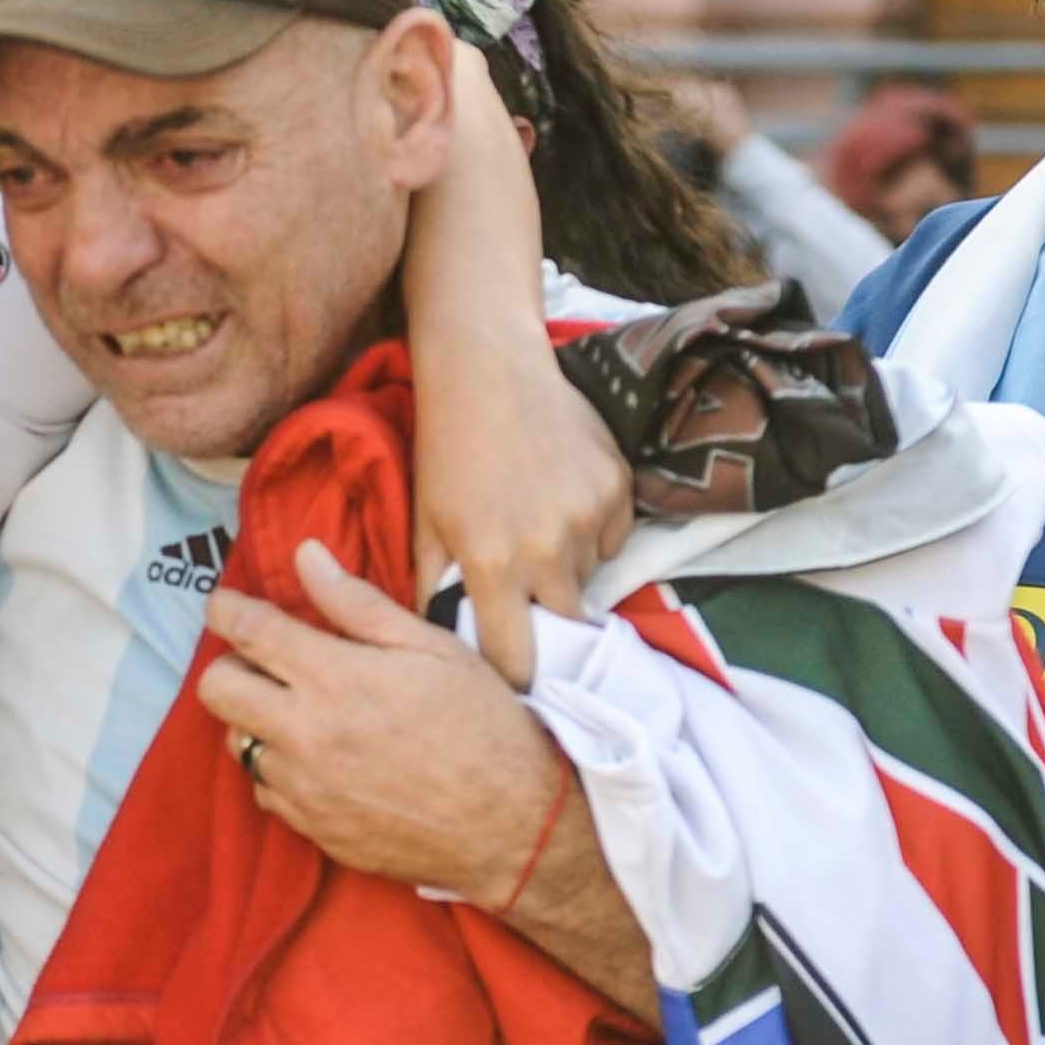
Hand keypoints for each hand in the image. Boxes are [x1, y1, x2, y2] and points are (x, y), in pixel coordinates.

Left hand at [199, 540, 570, 894]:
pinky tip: (324, 761)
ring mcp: (304, 788)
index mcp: (334, 678)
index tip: (226, 605)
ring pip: (238, 743)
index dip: (226, 609)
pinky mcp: (313, 830)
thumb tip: (306, 557)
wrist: (512, 825)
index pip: (247, 631)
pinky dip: (283, 771)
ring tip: (304, 713)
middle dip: (231, 666)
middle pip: (217, 690)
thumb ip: (358, 604)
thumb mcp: (431, 648)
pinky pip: (267, 791)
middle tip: (266, 662)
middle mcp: (305, 735)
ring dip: (258, 721)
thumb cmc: (484, 726)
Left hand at [416, 339, 627, 690]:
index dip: (515, 673)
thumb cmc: (446, 450)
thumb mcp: (426, 523)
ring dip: (568, 567)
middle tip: (525, 584)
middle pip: (564, 620)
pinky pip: (614, 538)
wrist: (489, 371)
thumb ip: (431, 589)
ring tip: (537, 523)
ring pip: (589, 575)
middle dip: (547, 615)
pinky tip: (562, 497)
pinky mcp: (619, 487)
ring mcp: (590, 516)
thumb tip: (439, 642)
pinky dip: (593, 532)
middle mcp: (548, 549)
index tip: (514, 674)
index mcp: (493, 564)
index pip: (516, 658)